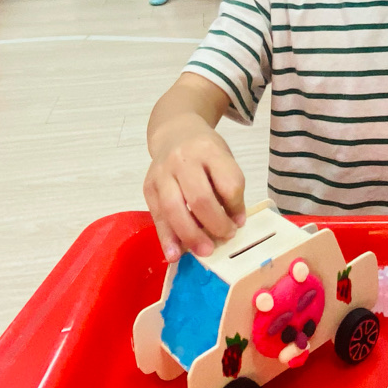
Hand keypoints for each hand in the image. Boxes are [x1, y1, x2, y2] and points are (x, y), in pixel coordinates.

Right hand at [144, 127, 245, 262]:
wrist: (174, 132)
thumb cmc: (204, 151)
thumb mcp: (223, 158)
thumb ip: (228, 186)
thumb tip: (234, 222)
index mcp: (209, 150)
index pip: (228, 182)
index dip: (236, 206)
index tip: (239, 221)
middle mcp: (183, 160)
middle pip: (199, 198)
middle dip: (215, 224)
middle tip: (226, 237)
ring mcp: (162, 173)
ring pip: (174, 209)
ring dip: (191, 235)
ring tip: (205, 251)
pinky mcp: (148, 188)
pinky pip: (157, 216)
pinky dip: (167, 238)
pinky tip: (174, 254)